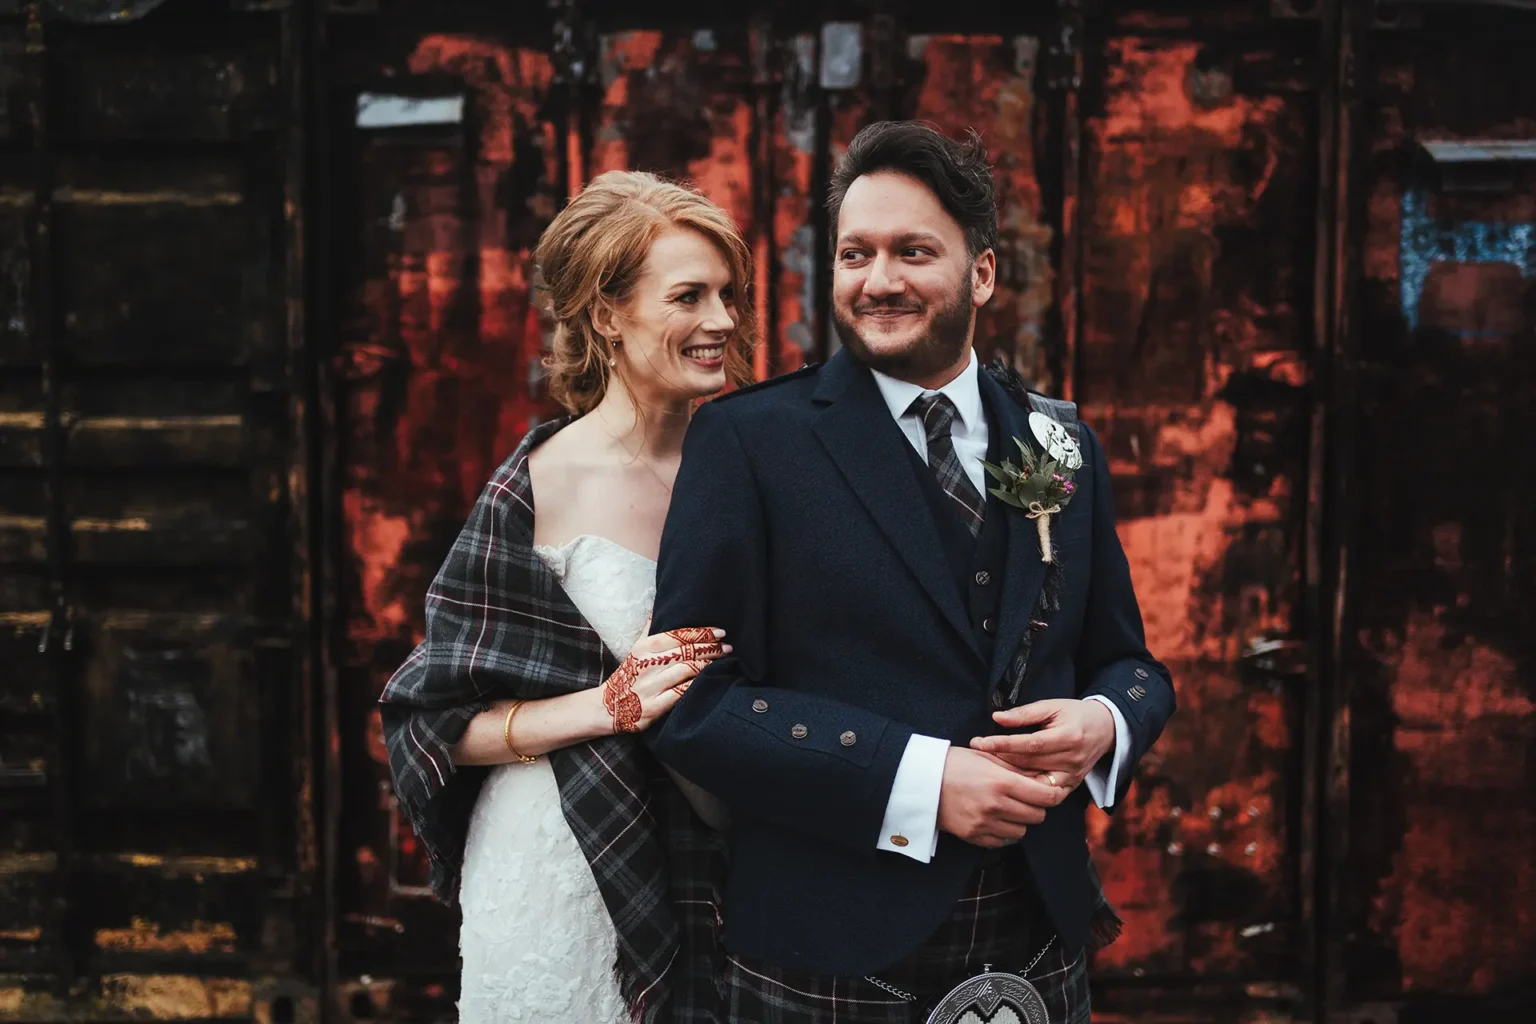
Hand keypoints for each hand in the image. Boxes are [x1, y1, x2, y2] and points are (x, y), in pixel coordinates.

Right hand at [603, 627, 729, 733]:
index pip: (679, 635)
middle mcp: (648, 664)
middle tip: (728, 647)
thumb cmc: (627, 676)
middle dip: (711, 648)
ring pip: (687, 670)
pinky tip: (709, 681)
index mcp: (645, 648)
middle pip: (686, 651)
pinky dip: (696, 685)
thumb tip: (656, 612)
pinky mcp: (655, 706)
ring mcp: (651, 685)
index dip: (702, 632)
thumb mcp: (634, 651)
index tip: (720, 632)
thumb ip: (648, 632)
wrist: (607, 707)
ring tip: (723, 661)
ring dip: (708, 664)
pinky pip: (681, 692)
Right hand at [936, 747, 1069, 847]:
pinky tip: (996, 818)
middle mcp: (996, 805)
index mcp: (1001, 782)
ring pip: (1022, 831)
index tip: (1053, 790)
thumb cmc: (953, 764)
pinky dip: (1005, 832)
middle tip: (1027, 797)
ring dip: (1021, 820)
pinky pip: (1003, 841)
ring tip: (1009, 807)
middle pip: (1037, 815)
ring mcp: (985, 824)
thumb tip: (1042, 775)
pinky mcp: (975, 836)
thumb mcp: (986, 756)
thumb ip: (1016, 767)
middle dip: (1037, 806)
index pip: (1045, 796)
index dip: (1054, 794)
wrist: (921, 781)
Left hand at [968, 698, 1114, 791]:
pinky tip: (1007, 781)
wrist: (1105, 730)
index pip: (1029, 743)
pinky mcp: (1071, 786)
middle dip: (999, 759)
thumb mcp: (1052, 706)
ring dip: (1008, 776)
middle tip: (975, 755)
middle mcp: (1072, 759)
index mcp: (1068, 736)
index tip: (979, 742)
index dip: (1002, 744)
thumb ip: (1025, 713)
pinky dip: (1024, 787)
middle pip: (1029, 763)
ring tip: (986, 768)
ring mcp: (1072, 776)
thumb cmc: (1075, 714)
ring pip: (1033, 781)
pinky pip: (1043, 792)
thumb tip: (997, 718)